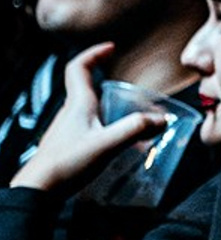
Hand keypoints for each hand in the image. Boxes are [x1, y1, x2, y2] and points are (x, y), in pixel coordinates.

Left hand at [10, 43, 165, 195]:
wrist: (40, 191)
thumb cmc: (66, 164)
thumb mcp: (107, 144)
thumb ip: (135, 129)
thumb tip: (161, 119)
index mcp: (78, 105)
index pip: (79, 68)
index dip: (94, 53)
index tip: (111, 48)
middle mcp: (71, 113)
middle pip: (87, 88)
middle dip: (108, 82)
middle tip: (130, 86)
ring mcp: (69, 129)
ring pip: (90, 109)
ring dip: (110, 107)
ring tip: (133, 117)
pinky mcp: (70, 145)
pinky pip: (91, 128)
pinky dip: (108, 127)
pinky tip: (123, 146)